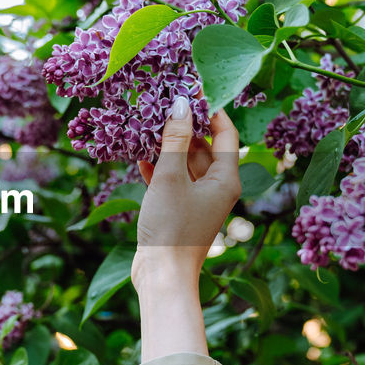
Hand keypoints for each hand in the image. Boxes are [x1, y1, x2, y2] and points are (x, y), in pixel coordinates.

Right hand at [132, 95, 240, 294]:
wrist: (162, 276)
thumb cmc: (171, 227)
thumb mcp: (170, 177)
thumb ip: (175, 139)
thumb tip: (182, 103)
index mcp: (225, 178)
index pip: (226, 133)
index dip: (211, 109)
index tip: (191, 89)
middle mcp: (216, 187)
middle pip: (204, 146)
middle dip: (184, 126)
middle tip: (163, 103)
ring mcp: (198, 199)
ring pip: (185, 162)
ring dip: (167, 146)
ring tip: (147, 124)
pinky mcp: (179, 209)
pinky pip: (172, 180)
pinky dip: (159, 167)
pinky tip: (139, 156)